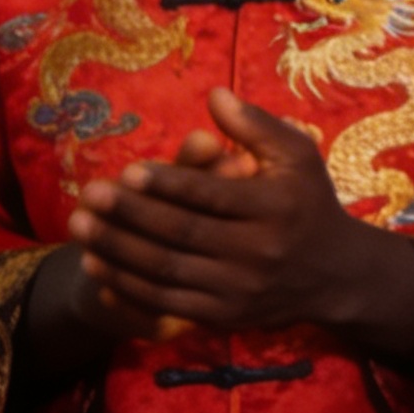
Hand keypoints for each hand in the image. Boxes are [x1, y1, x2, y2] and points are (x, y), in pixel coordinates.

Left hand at [67, 88, 413, 354]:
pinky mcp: (222, 317)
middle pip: (181, 233)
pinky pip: (164, 303)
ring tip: (80, 227)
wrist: (334, 274)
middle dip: (130, 214)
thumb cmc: (307, 203)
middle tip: (90, 194)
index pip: (213, 196)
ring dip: (117, 249)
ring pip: (165, 270)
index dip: (169, 184)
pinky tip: (97, 264)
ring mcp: (238, 289)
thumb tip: (213, 96)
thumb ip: (255, 126)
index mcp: (276, 206)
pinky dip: (126, 285)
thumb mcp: (297, 156)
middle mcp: (257, 251)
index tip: (129, 169)